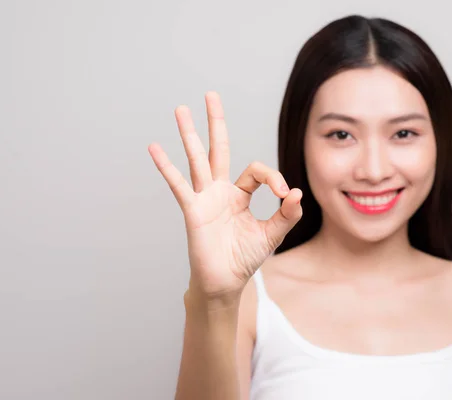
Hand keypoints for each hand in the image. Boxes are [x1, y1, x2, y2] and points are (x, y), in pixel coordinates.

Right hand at [148, 92, 302, 298]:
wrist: (225, 282)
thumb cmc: (245, 258)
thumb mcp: (272, 234)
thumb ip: (287, 214)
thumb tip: (296, 192)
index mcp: (240, 194)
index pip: (256, 170)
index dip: (272, 177)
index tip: (284, 194)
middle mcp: (220, 191)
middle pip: (218, 149)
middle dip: (216, 122)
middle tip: (211, 95)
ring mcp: (204, 198)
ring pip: (197, 159)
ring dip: (189, 134)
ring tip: (181, 109)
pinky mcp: (193, 210)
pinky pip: (179, 185)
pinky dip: (167, 168)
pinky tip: (154, 148)